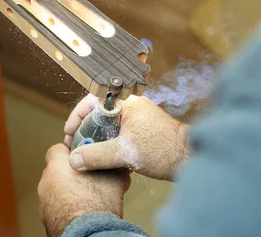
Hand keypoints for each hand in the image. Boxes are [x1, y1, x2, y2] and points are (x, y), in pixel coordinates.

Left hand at [38, 143, 130, 236]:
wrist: (87, 234)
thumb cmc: (96, 206)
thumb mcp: (115, 179)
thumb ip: (113, 167)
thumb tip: (120, 165)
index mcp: (57, 165)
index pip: (57, 149)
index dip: (71, 152)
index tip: (82, 157)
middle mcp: (46, 181)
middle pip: (56, 170)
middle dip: (71, 173)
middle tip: (87, 179)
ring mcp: (44, 201)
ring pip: (56, 189)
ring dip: (67, 191)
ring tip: (86, 198)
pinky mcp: (46, 217)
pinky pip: (56, 206)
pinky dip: (65, 206)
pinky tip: (80, 210)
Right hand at [64, 94, 189, 180]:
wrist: (191, 159)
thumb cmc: (164, 150)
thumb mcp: (125, 153)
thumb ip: (97, 156)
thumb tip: (74, 160)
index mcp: (127, 102)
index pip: (92, 100)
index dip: (77, 115)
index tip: (69, 132)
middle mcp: (131, 105)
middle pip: (98, 112)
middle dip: (84, 128)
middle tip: (75, 145)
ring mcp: (137, 117)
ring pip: (107, 123)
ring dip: (96, 136)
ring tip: (85, 152)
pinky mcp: (141, 129)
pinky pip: (117, 131)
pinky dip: (107, 141)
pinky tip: (102, 155)